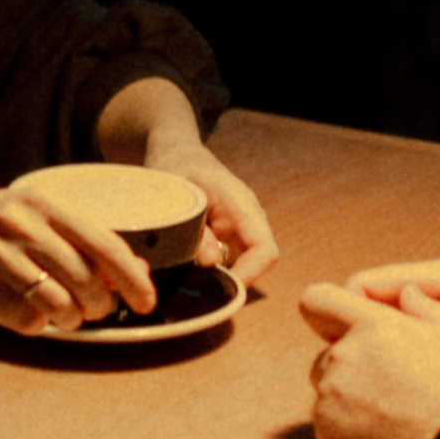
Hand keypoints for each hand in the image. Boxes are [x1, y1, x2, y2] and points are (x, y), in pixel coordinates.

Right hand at [0, 190, 156, 333]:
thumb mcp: (30, 222)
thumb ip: (78, 241)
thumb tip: (135, 269)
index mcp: (40, 202)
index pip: (102, 242)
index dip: (131, 277)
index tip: (148, 301)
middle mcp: (18, 221)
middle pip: (84, 277)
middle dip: (100, 304)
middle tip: (96, 312)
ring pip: (57, 302)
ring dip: (69, 319)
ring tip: (64, 318)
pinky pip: (23, 318)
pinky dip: (34, 325)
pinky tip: (26, 315)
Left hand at [142, 139, 278, 286]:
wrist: (176, 150)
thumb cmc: (175, 167)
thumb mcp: (179, 196)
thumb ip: (196, 231)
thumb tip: (213, 264)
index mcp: (240, 205)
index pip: (264, 250)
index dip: (249, 274)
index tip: (220, 288)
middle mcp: (248, 218)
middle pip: (257, 262)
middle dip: (231, 279)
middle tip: (194, 286)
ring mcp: (241, 226)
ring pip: (242, 262)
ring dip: (218, 274)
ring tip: (185, 273)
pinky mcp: (230, 233)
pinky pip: (229, 258)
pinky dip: (211, 267)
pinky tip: (186, 265)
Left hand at [299, 281, 439, 438]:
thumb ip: (425, 308)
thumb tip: (408, 293)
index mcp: (372, 326)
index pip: (316, 300)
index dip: (326, 311)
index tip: (343, 327)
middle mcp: (343, 358)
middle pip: (327, 355)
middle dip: (350, 366)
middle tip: (390, 387)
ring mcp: (331, 402)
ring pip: (329, 394)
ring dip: (351, 401)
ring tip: (394, 419)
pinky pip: (331, 429)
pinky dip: (351, 434)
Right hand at [341, 257, 439, 410]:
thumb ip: (429, 331)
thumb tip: (373, 334)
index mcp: (437, 278)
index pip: (361, 286)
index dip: (340, 318)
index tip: (342, 358)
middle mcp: (434, 293)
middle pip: (369, 311)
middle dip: (357, 343)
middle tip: (360, 383)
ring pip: (387, 335)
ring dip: (381, 359)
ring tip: (380, 394)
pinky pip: (411, 354)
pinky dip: (402, 371)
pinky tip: (405, 400)